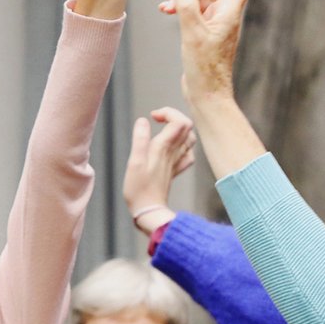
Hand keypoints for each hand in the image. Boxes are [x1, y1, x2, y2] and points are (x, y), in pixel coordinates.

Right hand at [123, 107, 194, 230]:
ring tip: (165, 131)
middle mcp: (173, 153)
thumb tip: (143, 121)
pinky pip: (188, 155)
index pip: (179, 120)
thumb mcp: (134, 162)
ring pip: (190, 139)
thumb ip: (140, 139)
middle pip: (187, 126)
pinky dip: (183, 148)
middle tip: (158, 120)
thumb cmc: (138, 189)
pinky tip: (173, 149)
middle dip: (174, 117)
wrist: (149, 211)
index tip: (152, 117)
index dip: (168, 112)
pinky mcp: (174, 171)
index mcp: (164, 147)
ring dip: (180, 130)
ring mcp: (176, 162)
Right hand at [163, 0, 254, 104]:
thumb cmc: (205, 69)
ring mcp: (215, 22)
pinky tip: (166, 10)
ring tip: (166, 7)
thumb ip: (187, 5)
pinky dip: (180, 5)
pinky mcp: (204, 30)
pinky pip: (193, 8)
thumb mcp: (193, 34)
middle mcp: (225, 13)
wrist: (207, 95)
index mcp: (230, 11)